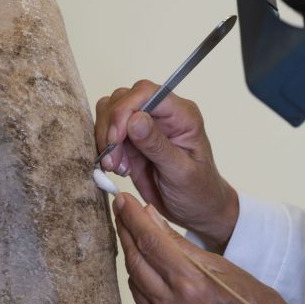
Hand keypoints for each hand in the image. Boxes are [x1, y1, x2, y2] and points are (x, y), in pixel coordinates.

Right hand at [95, 80, 237, 249]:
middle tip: (114, 159)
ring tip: (117, 166)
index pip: (146, 93)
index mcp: (182, 115)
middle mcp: (162, 114)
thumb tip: (135, 119)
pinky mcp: (132, 139)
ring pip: (111, 112)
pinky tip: (118, 168)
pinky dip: (106, 149)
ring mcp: (145, 125)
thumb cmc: (199, 192)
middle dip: (112, 128)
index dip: (125, 110)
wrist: (197, 210)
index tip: (115, 138)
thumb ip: (158, 145)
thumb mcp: (181, 173)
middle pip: (124, 99)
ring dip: (106, 139)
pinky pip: (108, 132)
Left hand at [113, 193, 304, 303]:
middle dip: (125, 231)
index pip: (150, 241)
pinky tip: (142, 266)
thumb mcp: (221, 264)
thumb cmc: (255, 303)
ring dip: (130, 255)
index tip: (123, 200)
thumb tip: (152, 218)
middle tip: (121, 210)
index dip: (132, 217)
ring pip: (134, 281)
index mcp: (191, 283)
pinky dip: (139, 280)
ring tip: (130, 233)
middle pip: (135, 260)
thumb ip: (180, 242)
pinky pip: (141, 303)